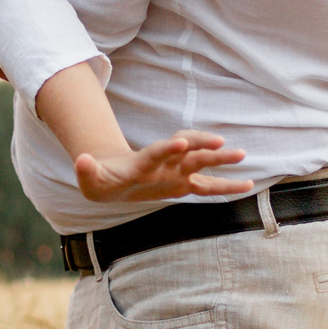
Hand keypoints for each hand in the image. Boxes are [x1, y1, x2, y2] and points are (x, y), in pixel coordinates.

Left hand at [74, 131, 250, 202]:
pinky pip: (208, 186)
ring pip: (200, 162)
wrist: (111, 177)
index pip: (156, 152)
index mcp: (141, 163)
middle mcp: (162, 163)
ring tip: (242, 156)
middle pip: (185, 152)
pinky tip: (248, 185)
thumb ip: (86, 169)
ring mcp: (174, 172)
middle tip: (223, 144)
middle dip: (202, 146)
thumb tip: (80, 160)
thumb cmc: (100, 178)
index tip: (180, 143)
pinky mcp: (182, 184)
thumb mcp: (89, 177)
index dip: (166, 148)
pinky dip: (226, 185)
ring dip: (219, 159)